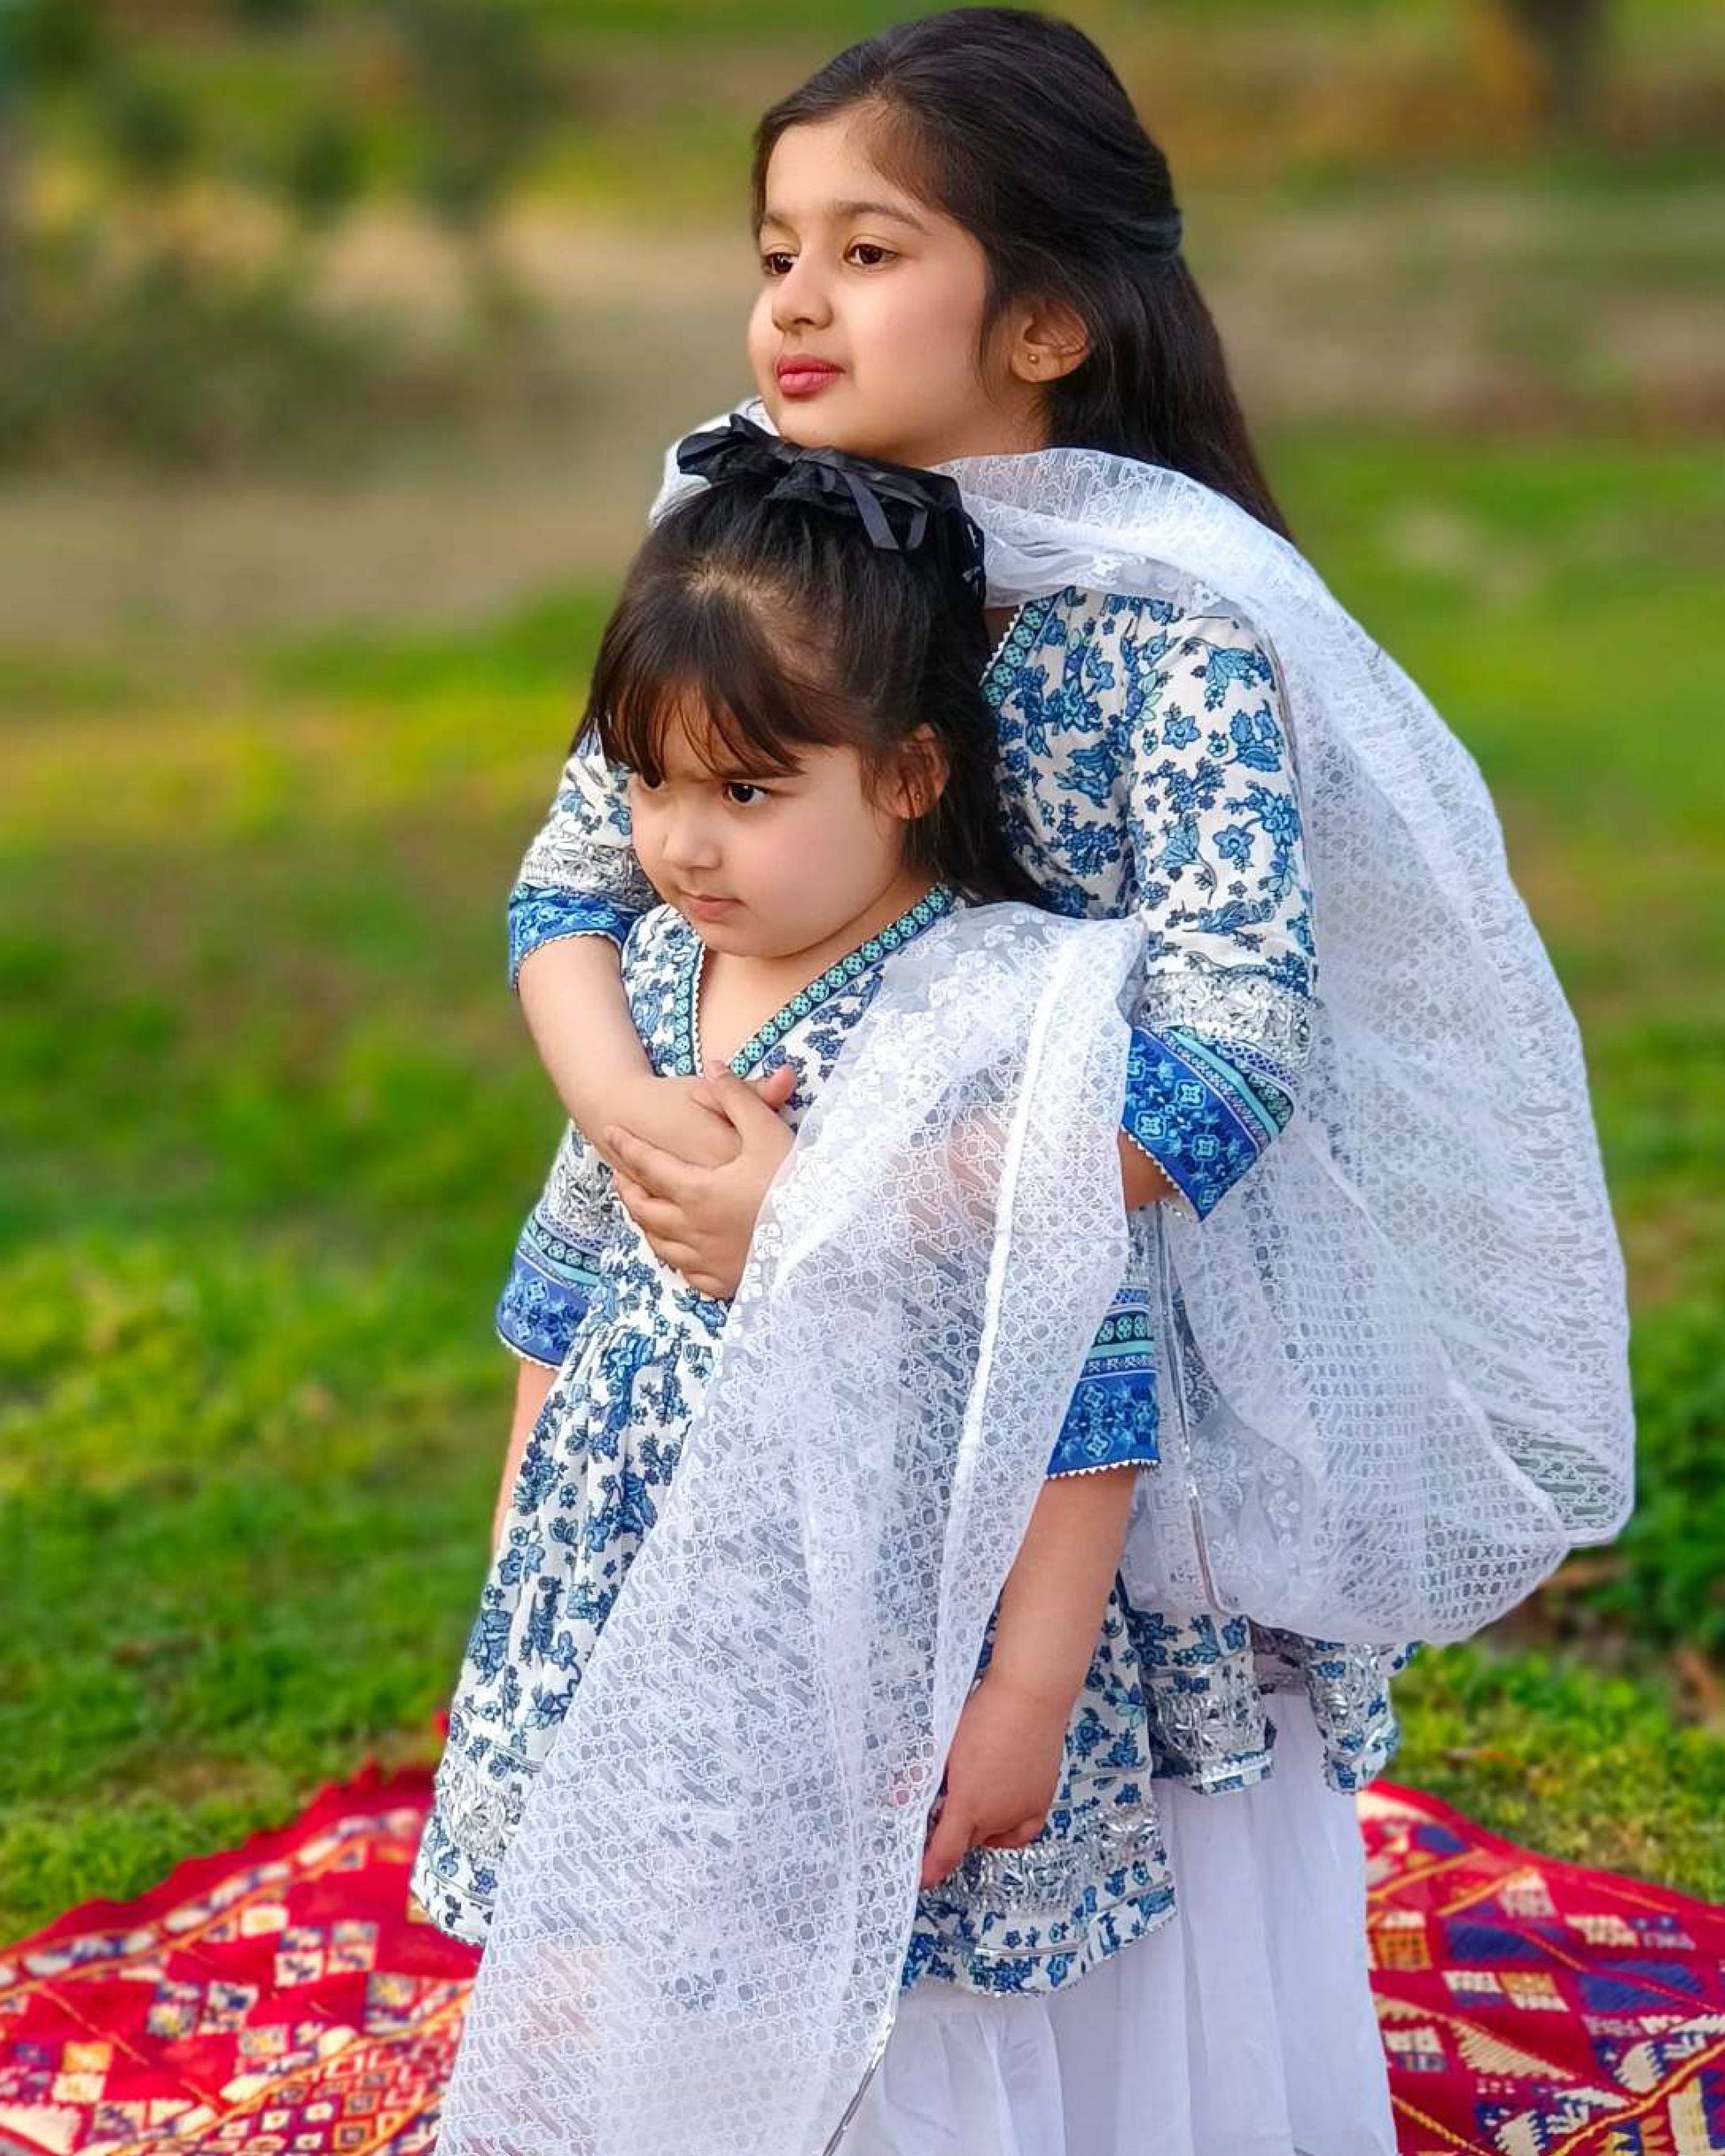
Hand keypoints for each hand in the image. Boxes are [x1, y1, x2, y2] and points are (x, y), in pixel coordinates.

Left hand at [606, 1062, 796, 1298]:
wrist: (824, 1239)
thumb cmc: (795, 1184)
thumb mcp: (767, 1132)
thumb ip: (737, 1097)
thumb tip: (714, 1066)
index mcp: (696, 1191)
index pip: (649, 1166)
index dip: (627, 1147)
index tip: (610, 1132)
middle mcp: (692, 1229)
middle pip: (645, 1210)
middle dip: (628, 1190)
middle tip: (620, 1175)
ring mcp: (706, 1261)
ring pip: (661, 1244)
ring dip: (646, 1224)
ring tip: (644, 1210)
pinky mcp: (725, 1283)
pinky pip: (689, 1274)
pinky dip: (677, 1259)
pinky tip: (681, 1253)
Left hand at [919, 1673, 1070, 1888]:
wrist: (1030, 1697)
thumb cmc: (985, 1714)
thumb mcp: (944, 1746)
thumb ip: (921, 1778)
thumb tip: (897, 1800)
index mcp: (970, 1804)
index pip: (945, 1853)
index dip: (929, 1870)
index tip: (919, 1878)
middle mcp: (999, 1816)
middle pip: (968, 1841)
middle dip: (952, 1834)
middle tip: (942, 1811)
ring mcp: (1024, 1810)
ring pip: (994, 1836)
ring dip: (979, 1829)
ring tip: (970, 1802)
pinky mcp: (1043, 1800)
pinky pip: (1022, 1832)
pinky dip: (1008, 1832)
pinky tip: (1000, 1814)